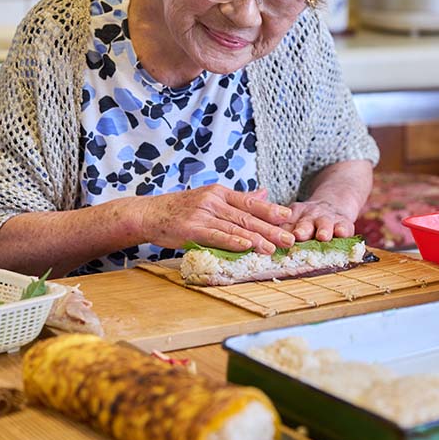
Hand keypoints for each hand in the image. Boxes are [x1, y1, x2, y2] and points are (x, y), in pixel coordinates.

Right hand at [131, 186, 295, 253]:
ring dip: (256, 238)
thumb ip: (238, 199)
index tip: (289, 217)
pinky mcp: (191, 228)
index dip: (271, 210)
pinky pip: (216, 235)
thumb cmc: (180, 210)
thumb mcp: (210, 199)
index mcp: (219, 193)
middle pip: (247, 216)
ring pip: (235, 227)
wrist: (148, 214)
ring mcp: (202, 213)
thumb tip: (264, 193)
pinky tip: (246, 246)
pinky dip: (232, 241)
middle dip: (271, 228)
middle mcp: (213, 201)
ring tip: (274, 247)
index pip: (250, 202)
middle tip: (290, 238)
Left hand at [285, 200, 356, 242]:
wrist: (332, 204)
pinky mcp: (344, 223)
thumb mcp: (294, 220)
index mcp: (294, 215)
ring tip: (323, 236)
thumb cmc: (308, 220)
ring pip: (325, 223)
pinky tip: (342, 233)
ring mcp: (327, 219)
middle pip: (305, 223)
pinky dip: (343, 230)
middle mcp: (310, 216)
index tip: (278, 237)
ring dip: (323, 230)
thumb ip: (284, 231)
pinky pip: (344, 226)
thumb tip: (269, 247)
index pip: (286, 224)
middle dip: (302, 229)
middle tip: (299, 235)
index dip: (283, 230)